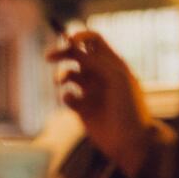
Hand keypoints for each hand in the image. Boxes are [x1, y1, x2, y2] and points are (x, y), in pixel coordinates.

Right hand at [46, 31, 157, 176]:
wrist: (130, 140)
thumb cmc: (129, 107)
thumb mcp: (116, 77)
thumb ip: (95, 61)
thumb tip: (73, 46)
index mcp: (112, 63)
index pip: (93, 41)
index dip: (79, 36)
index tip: (68, 40)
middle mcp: (100, 74)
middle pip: (75, 55)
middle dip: (61, 53)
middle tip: (49, 56)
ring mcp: (90, 91)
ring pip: (68, 75)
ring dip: (61, 75)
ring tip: (60, 81)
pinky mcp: (81, 109)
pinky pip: (67, 96)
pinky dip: (65, 95)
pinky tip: (73, 102)